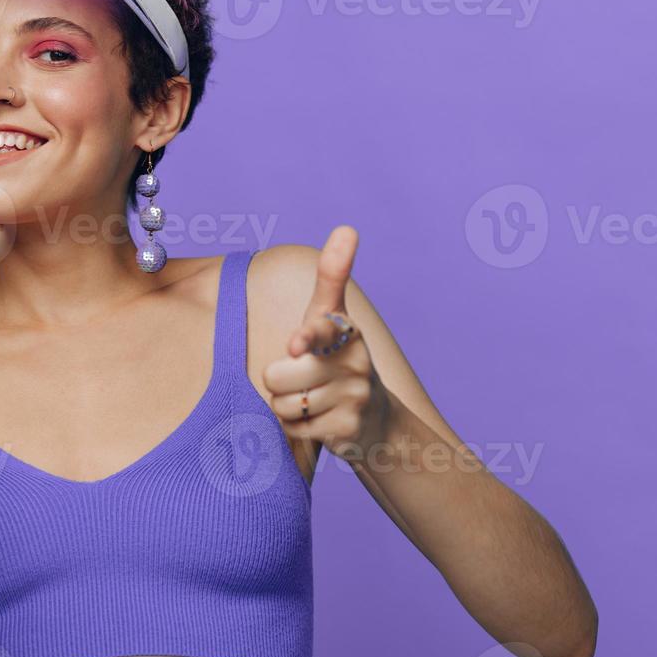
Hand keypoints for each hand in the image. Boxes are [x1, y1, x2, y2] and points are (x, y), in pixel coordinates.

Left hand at [263, 226, 392, 459]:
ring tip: (313, 400)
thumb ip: (333, 274)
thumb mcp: (333, 317)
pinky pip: (294, 429)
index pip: (322, 329)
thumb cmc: (339, 359)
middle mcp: (355, 363)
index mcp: (346, 331)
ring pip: (284, 404)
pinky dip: (297, 429)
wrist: (377, 419)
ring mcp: (353, 398)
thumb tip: (347, 227)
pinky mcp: (346, 429)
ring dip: (288, 406)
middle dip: (279, 381)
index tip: (297, 344)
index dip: (307, 337)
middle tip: (301, 379)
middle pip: (279, 375)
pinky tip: (319, 421)